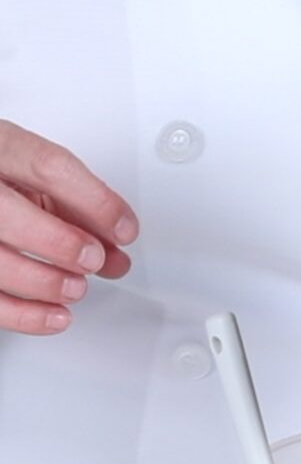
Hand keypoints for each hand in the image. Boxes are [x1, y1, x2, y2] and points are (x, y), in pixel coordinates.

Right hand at [0, 121, 138, 334]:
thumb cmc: (8, 179)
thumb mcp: (38, 176)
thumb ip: (78, 204)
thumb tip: (117, 241)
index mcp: (0, 148)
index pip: (46, 166)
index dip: (94, 202)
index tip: (124, 228)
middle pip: (8, 213)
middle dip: (60, 243)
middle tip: (95, 259)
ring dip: (44, 283)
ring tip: (76, 288)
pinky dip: (25, 315)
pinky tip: (56, 315)